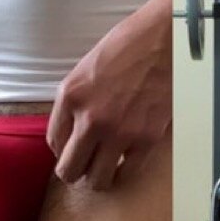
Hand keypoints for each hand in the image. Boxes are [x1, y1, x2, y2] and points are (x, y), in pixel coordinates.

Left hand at [48, 0, 172, 190]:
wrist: (166, 40)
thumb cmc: (127, 46)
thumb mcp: (86, 69)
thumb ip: (76, 101)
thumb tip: (73, 130)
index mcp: (70, 97)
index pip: (53, 142)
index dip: (62, 150)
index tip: (72, 149)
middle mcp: (89, 119)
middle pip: (69, 169)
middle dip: (74, 172)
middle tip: (84, 166)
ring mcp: (118, 132)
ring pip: (97, 179)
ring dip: (98, 177)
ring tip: (104, 168)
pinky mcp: (146, 139)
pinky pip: (127, 172)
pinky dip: (124, 171)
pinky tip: (125, 162)